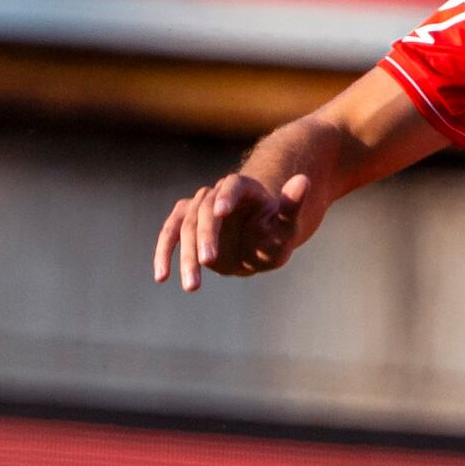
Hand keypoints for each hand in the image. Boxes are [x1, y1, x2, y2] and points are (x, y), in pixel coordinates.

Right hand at [154, 167, 315, 287]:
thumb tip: (303, 180)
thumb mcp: (287, 225)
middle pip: (205, 210)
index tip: (221, 212)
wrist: (257, 244)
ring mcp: (198, 208)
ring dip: (185, 254)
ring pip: (185, 225)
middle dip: (206, 236)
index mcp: (244, 188)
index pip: (233, 186)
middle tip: (209, 262)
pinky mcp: (185, 223)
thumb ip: (292, 205)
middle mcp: (218, 193)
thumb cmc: (276, 233)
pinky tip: (161, 276)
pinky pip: (169, 234)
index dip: (226, 196)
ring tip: (193, 286)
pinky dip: (164, 253)